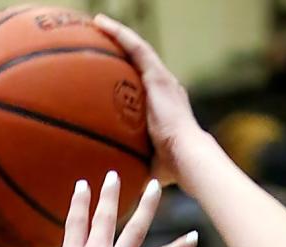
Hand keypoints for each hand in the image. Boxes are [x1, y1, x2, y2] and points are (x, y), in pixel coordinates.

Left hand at [94, 15, 204, 186]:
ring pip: (138, 49)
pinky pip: (136, 48)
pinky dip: (119, 35)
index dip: (130, 75)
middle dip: (122, 49)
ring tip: (98, 23)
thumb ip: (132, 166)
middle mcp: (165, 88)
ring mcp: (163, 80)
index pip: (144, 84)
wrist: (188, 157)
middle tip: (100, 39)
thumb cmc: (172, 168)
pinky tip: (101, 24)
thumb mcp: (146, 164)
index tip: (112, 72)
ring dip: (118, 35)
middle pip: (140, 62)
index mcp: (164, 106)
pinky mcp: (158, 77)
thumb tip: (114, 184)